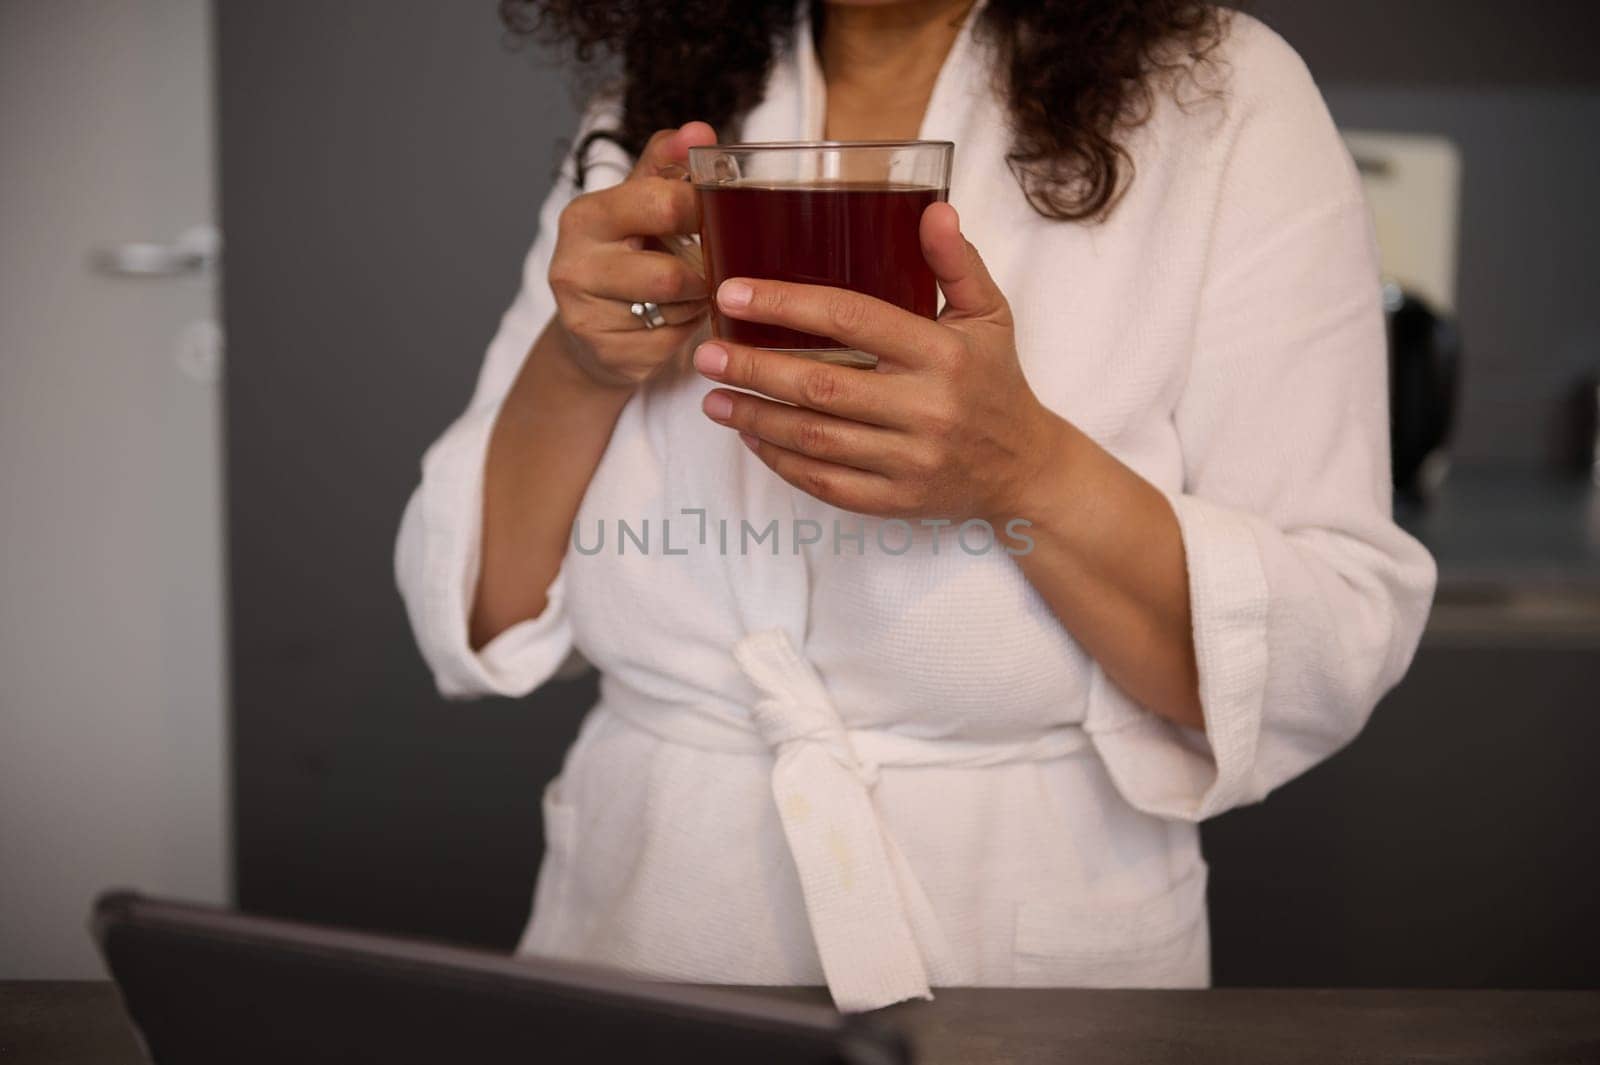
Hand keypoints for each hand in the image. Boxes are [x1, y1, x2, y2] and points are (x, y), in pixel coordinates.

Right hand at [546, 121, 716, 390]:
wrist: (592, 331)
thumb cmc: (627, 256)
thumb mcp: (639, 205)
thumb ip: (667, 165)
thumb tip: (698, 131)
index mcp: (585, 217)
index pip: (662, 204)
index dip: (702, 210)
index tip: (714, 215)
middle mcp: (575, 266)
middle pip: (670, 271)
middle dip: (700, 268)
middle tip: (707, 262)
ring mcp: (587, 316)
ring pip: (676, 307)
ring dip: (696, 300)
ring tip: (690, 291)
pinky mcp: (609, 354)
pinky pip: (672, 340)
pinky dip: (685, 330)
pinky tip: (674, 320)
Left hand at [692, 202, 1064, 523]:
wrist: (1026, 471)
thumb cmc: (997, 383)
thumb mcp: (990, 316)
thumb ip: (957, 263)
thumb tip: (933, 209)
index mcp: (943, 354)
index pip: (851, 318)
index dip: (785, 304)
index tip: (733, 294)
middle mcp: (926, 410)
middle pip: (821, 385)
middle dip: (754, 367)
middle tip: (706, 352)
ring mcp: (909, 461)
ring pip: (814, 439)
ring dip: (755, 417)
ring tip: (712, 395)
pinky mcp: (895, 501)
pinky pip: (825, 482)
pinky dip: (781, 460)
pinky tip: (751, 436)